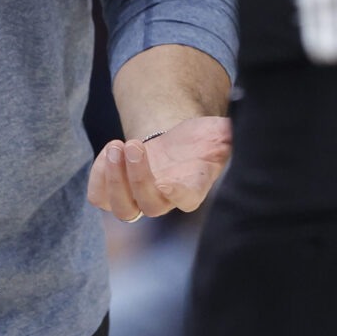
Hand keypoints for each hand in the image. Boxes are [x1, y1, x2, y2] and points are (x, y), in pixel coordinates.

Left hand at [88, 115, 230, 221]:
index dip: (178, 193)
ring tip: (115, 147)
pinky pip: (101, 197)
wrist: (184, 144)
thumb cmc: (206, 139)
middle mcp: (168, 200)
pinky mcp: (122, 189)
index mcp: (195, 187)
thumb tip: (237, 126)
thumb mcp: (223, 132)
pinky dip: (98, 178)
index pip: (188, 199)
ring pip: (122, 209)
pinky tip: (109, 152)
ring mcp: (142, 197)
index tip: (169, 179)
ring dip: (114, 180)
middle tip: (133, 144)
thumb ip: (230, 134)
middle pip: (148, 206)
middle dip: (137, 176)